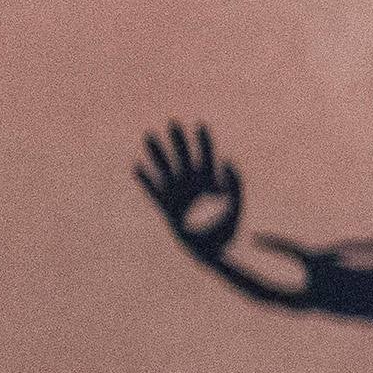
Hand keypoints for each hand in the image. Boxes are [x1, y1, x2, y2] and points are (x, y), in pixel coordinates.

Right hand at [137, 120, 242, 251]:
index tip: (200, 125)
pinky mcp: (168, 209)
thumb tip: (227, 161)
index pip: (207, 156)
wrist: (216, 250)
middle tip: (172, 122)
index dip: (204, 141)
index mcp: (211, 182)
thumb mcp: (234, 203)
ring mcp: (179, 195)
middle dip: (178, 141)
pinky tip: (137, 167)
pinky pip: (154, 192)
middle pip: (184, 158)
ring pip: (166, 169)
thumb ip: (233, 183)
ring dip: (158, 154)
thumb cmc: (228, 228)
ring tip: (149, 135)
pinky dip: (147, 181)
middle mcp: (193, 185)